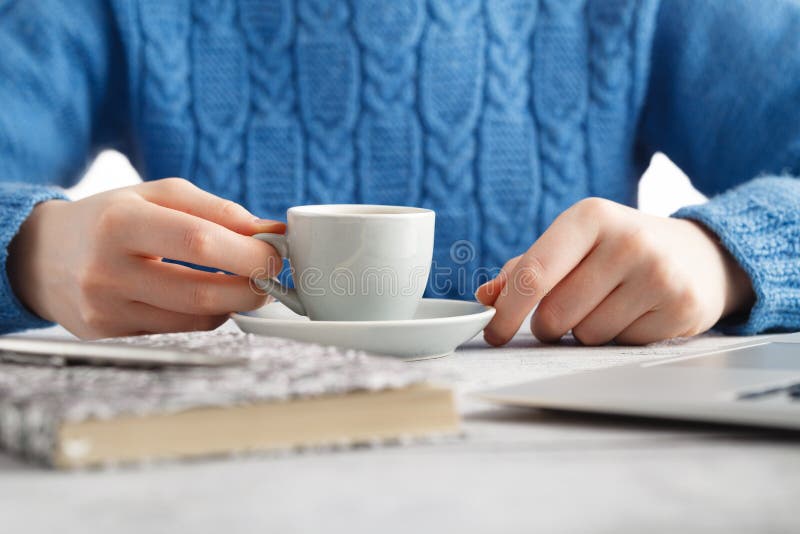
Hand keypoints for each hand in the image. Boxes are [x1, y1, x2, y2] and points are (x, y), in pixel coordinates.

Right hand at [8, 178, 283, 338]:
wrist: (43, 255)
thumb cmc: (110, 218)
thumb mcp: (158, 194)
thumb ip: (217, 210)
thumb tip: (269, 232)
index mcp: (120, 222)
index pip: (198, 242)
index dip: (248, 253)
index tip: (276, 252)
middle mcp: (108, 270)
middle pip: (201, 291)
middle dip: (251, 286)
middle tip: (270, 274)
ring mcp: (107, 309)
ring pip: (196, 318)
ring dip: (234, 302)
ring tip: (244, 282)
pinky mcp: (111, 333)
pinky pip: (179, 329)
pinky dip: (206, 313)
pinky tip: (207, 294)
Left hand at [476, 198, 754, 345]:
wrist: (701, 255)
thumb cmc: (620, 249)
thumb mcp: (573, 243)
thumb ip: (526, 268)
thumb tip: (487, 296)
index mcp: (590, 216)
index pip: (534, 274)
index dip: (506, 312)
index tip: (493, 333)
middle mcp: (628, 241)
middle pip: (556, 314)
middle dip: (549, 325)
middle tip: (564, 312)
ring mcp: (659, 275)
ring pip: (587, 335)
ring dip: (585, 331)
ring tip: (609, 305)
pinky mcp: (681, 308)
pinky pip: (622, 345)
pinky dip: (619, 338)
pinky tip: (636, 314)